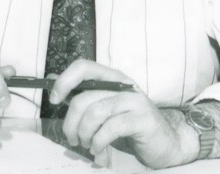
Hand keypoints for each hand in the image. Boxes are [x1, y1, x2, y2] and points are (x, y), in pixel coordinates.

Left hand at [52, 60, 195, 168]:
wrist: (166, 142)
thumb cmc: (131, 126)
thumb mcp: (104, 108)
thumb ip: (83, 95)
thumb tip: (53, 80)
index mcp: (111, 78)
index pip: (83, 67)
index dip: (64, 81)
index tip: (54, 100)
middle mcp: (123, 85)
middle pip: (83, 98)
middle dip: (70, 123)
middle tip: (73, 139)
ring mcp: (134, 101)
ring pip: (94, 113)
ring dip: (84, 134)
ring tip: (87, 145)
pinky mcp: (142, 119)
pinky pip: (110, 129)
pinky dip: (99, 143)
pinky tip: (99, 151)